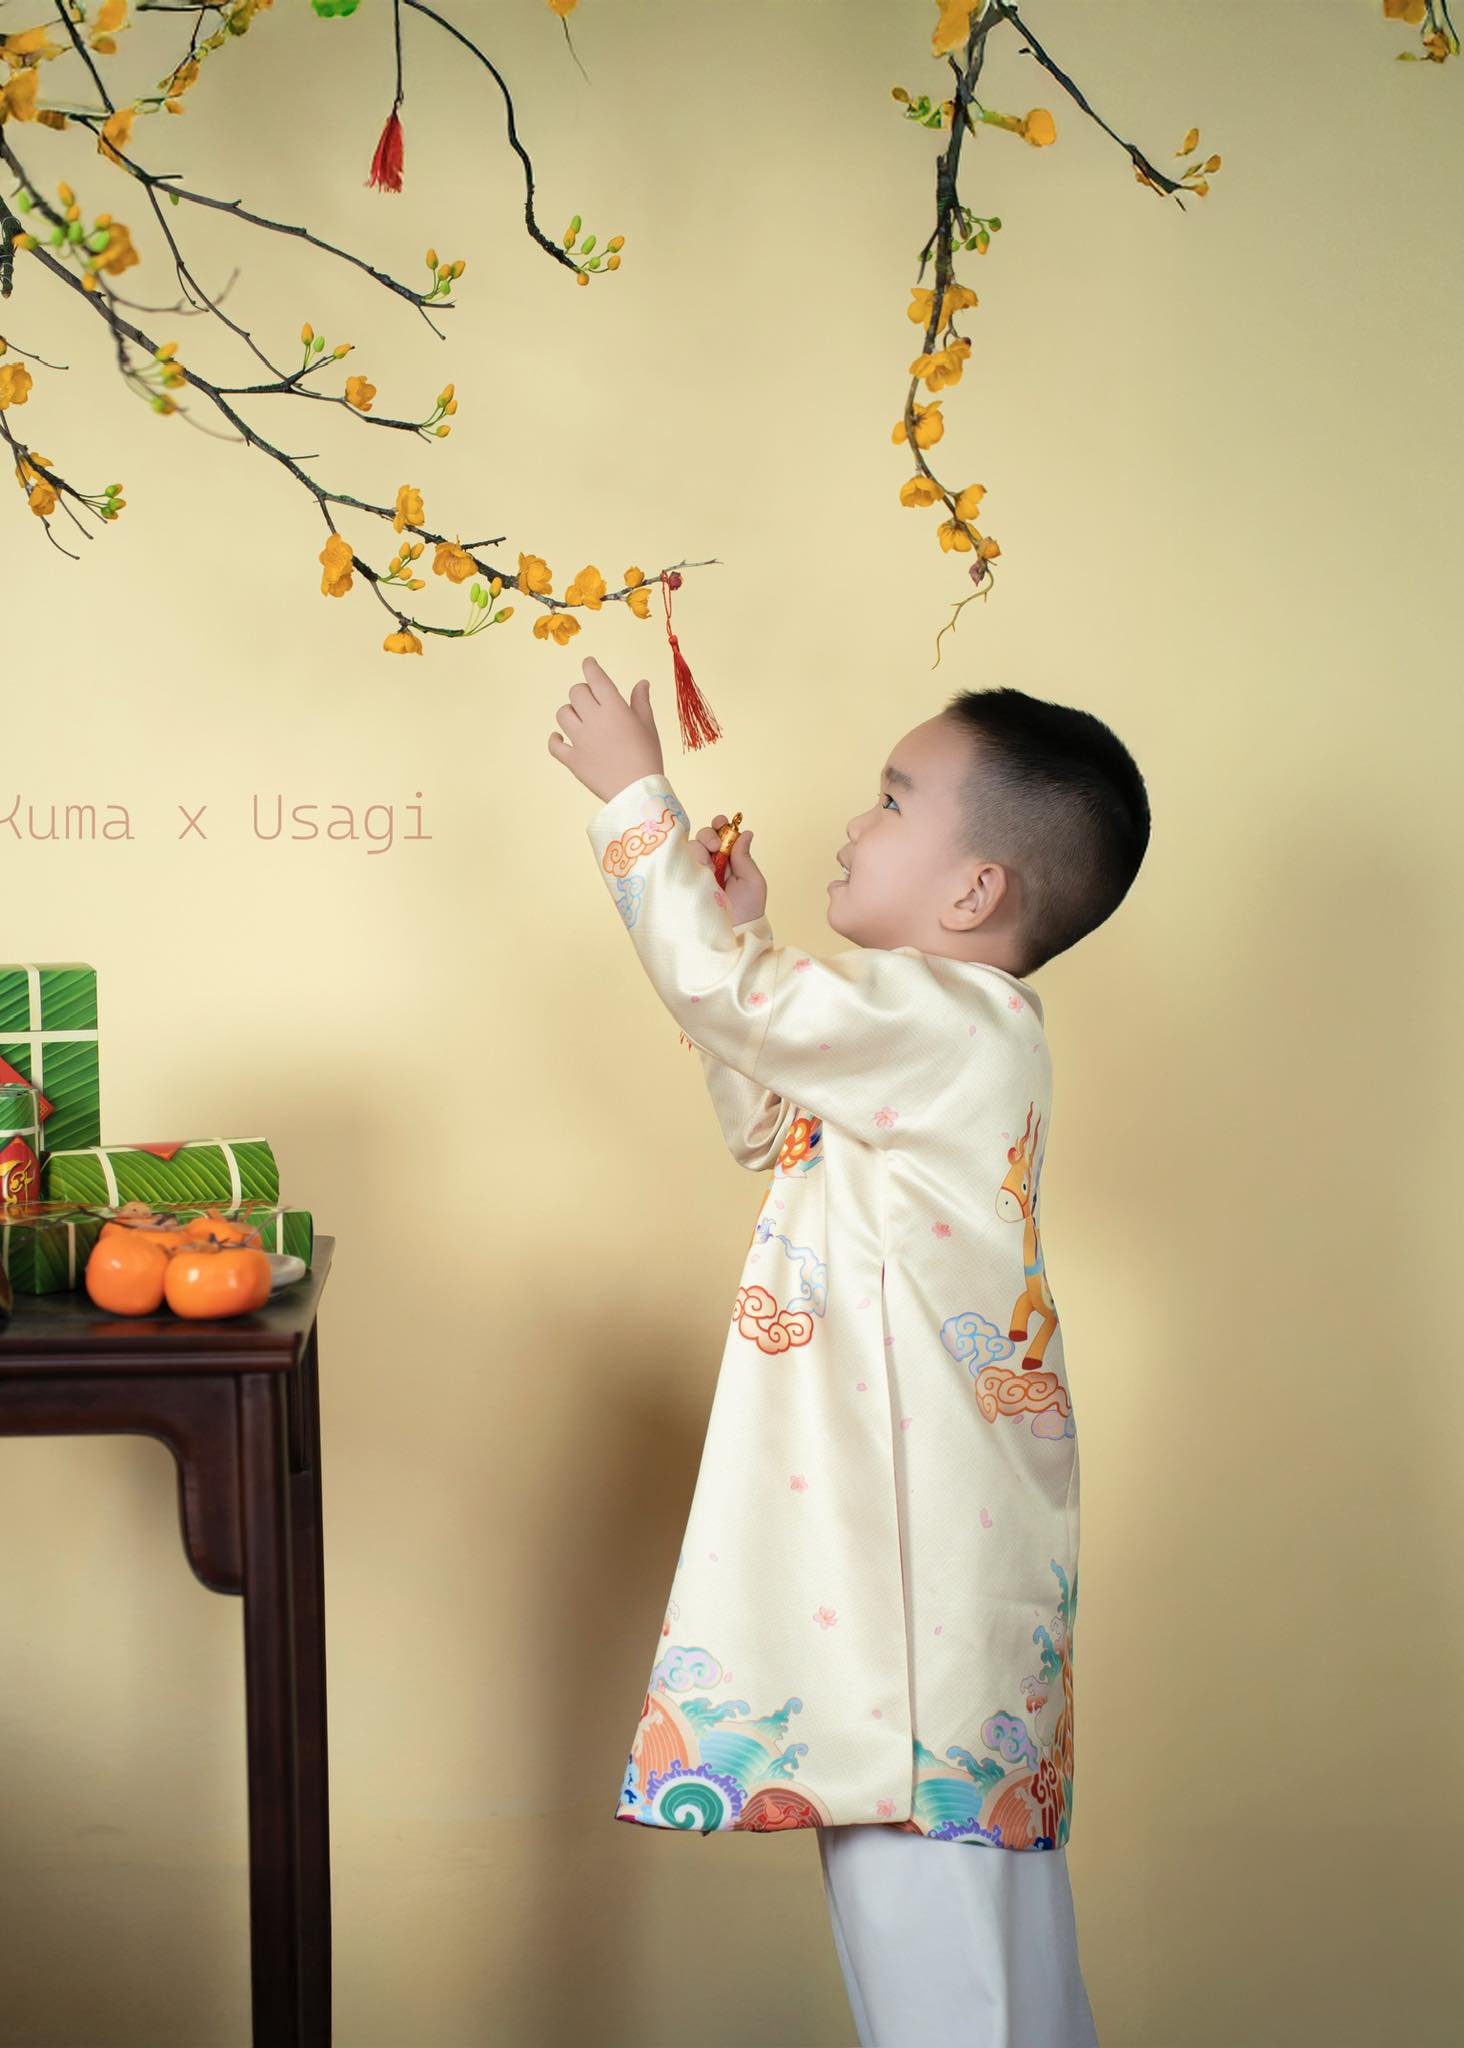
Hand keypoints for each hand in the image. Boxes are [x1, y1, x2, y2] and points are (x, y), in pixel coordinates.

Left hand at [547, 655, 663, 801]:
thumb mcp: (648, 726)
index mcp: (614, 707)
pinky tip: (560, 738)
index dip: (590, 666)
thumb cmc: (648, 756)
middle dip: (583, 692)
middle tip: (591, 700)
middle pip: (576, 692)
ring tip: (580, 720)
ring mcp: (580, 739)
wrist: (638, 792)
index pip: (595, 677)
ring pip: (563, 714)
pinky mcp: (572, 760)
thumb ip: (641, 701)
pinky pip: (554, 745)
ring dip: (570, 712)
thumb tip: (641, 682)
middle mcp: (594, 719)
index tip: (589, 663)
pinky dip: (555, 739)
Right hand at [689, 814, 767, 924]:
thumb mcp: (753, 881)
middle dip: (708, 835)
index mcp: (729, 861)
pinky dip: (686, 860)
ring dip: (700, 849)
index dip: (720, 826)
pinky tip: (698, 869)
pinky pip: (680, 864)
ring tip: (710, 865)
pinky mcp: (685, 883)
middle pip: (703, 838)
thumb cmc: (748, 910)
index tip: (722, 822)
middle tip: (716, 845)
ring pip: (691, 849)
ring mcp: (697, 874)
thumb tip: (745, 833)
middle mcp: (711, 865)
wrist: (735, 933)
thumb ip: (745, 857)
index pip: (721, 837)